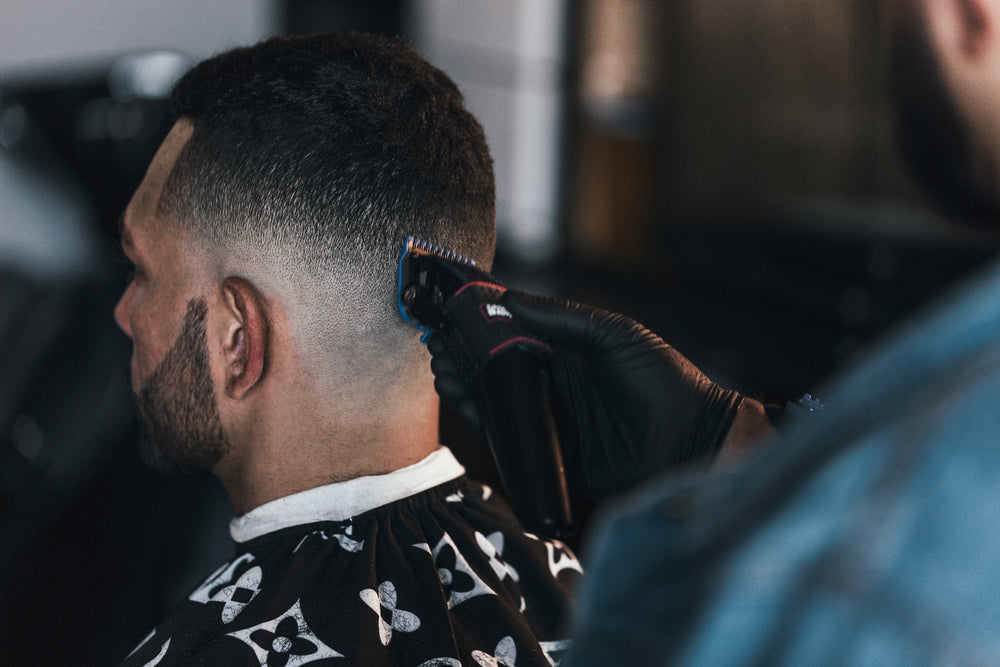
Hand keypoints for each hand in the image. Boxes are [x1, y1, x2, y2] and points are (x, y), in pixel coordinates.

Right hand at [429, 289, 744, 500]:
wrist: (693, 442)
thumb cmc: (664, 381)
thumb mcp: (614, 336)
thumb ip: (562, 317)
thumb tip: (508, 298)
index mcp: (568, 352)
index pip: (514, 333)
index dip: (481, 324)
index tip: (452, 312)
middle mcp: (553, 384)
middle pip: (496, 368)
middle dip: (464, 356)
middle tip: (437, 346)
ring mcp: (550, 420)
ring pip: (496, 402)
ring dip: (465, 386)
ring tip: (443, 371)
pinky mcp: (550, 455)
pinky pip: (509, 438)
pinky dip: (484, 422)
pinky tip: (465, 404)